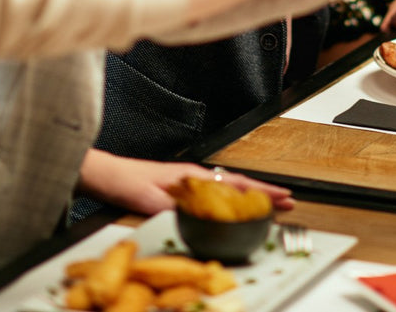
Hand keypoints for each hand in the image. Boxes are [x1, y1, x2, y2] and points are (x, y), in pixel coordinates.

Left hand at [76, 151, 293, 214]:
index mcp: (195, 177)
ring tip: (269, 205)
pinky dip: (233, 198)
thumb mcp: (153, 201)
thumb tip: (203, 220)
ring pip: (229, 187)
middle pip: (239, 184)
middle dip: (265, 193)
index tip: (284, 197)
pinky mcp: (182, 188)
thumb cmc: (128, 184)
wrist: (107, 176)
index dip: (263, 192)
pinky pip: (217, 192)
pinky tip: (233, 206)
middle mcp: (196, 176)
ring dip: (250, 196)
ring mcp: (190, 180)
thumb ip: (179, 210)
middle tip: (288, 203)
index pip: (237, 184)